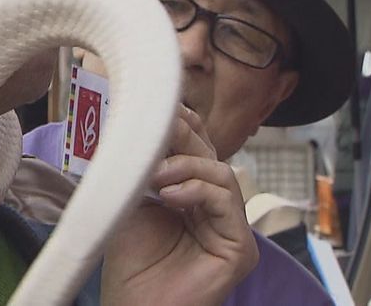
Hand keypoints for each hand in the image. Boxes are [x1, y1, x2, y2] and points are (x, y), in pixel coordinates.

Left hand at [101, 106, 257, 304]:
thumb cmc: (130, 262)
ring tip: (156, 176)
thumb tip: (143, 122)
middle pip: (210, 157)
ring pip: (222, 174)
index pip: (198, 150)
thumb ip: (145, 166)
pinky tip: (169, 195)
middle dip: (183, 138)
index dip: (184, 125)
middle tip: (156, 130)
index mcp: (192, 196)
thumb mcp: (134, 200)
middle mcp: (215, 209)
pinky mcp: (240, 248)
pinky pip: (227, 201)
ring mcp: (230, 228)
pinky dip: (198, 190)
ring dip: (187, 165)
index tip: (160, 108)